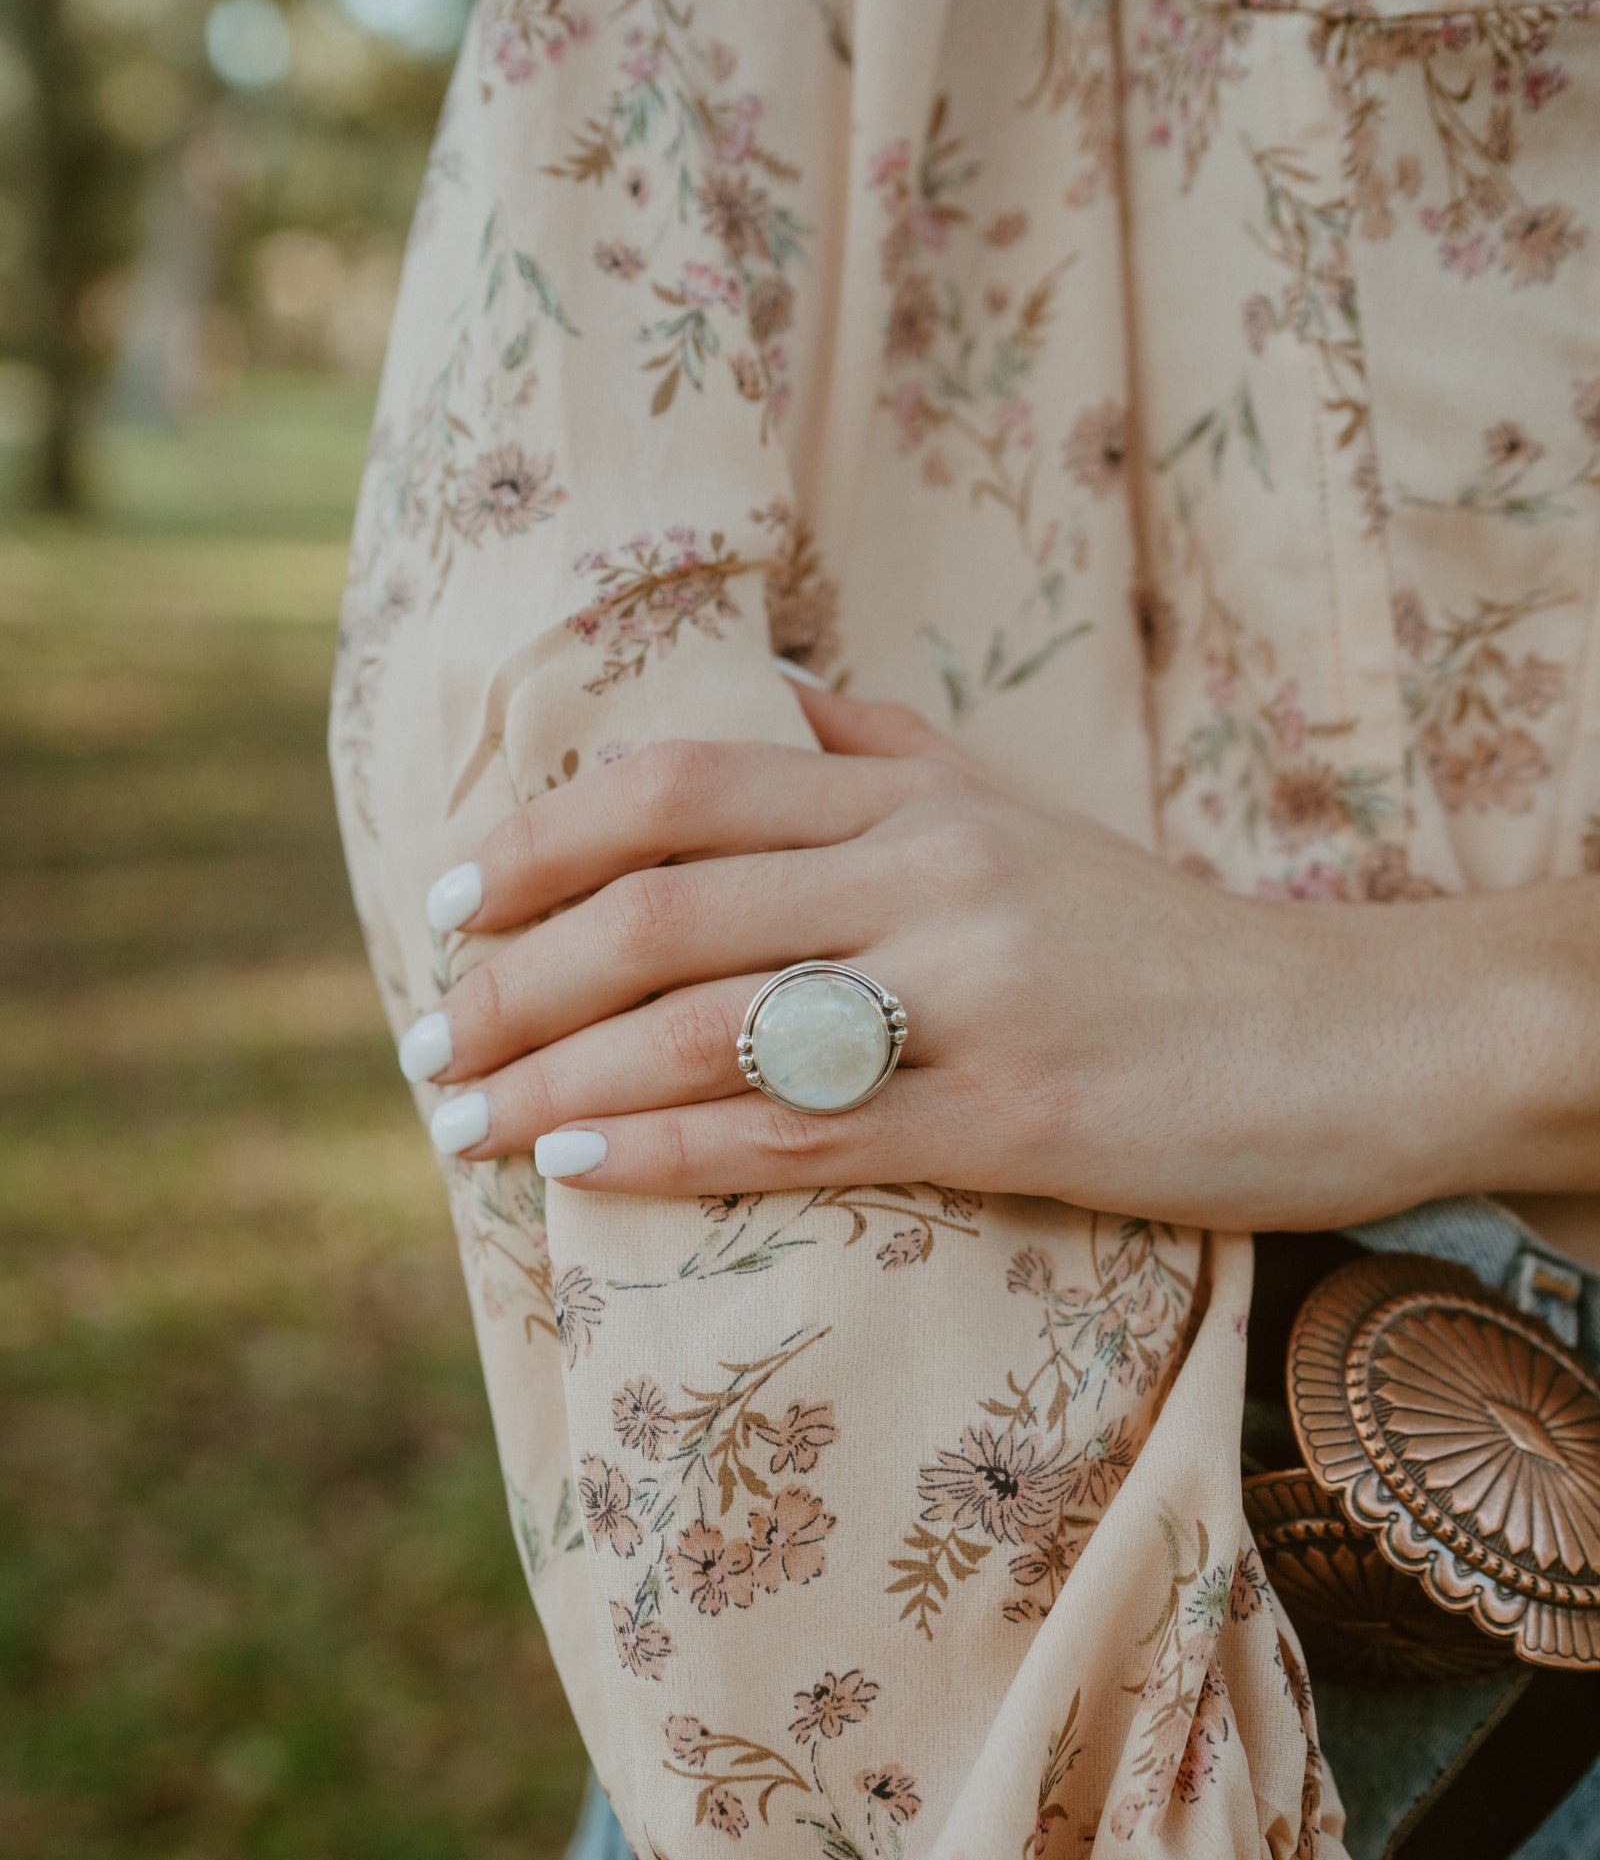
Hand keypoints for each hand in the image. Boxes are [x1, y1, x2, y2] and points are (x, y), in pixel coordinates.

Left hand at [398, 679, 1596, 1230]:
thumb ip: (887, 747)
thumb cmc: (1164, 942)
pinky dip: (667, 1149)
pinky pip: (799, 1130)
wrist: (1356, 1037)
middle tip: (426, 1042)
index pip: (682, 785)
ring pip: (708, 1023)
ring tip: (466, 1122)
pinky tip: (579, 1167)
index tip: (454, 898)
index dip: (545, 839)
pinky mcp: (1012, 1112)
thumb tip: (766, 692)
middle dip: (516, 979)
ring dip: (558, 1078)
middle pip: (664, 904)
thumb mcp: (1027, 814)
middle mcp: (929, 870)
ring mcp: (970, 991)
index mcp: (919, 793)